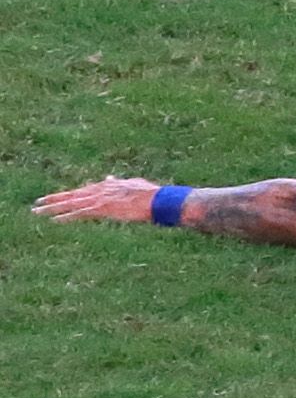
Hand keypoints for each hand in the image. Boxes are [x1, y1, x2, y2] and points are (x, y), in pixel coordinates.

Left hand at [31, 175, 161, 224]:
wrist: (156, 200)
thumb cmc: (149, 194)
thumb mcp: (132, 184)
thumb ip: (118, 182)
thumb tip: (109, 177)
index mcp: (106, 186)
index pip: (82, 191)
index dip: (68, 195)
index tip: (56, 198)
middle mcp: (99, 190)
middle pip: (71, 195)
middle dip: (54, 199)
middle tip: (38, 202)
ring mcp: (99, 199)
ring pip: (71, 203)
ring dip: (53, 207)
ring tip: (37, 211)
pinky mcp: (102, 209)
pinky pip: (80, 213)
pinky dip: (66, 216)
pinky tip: (54, 219)